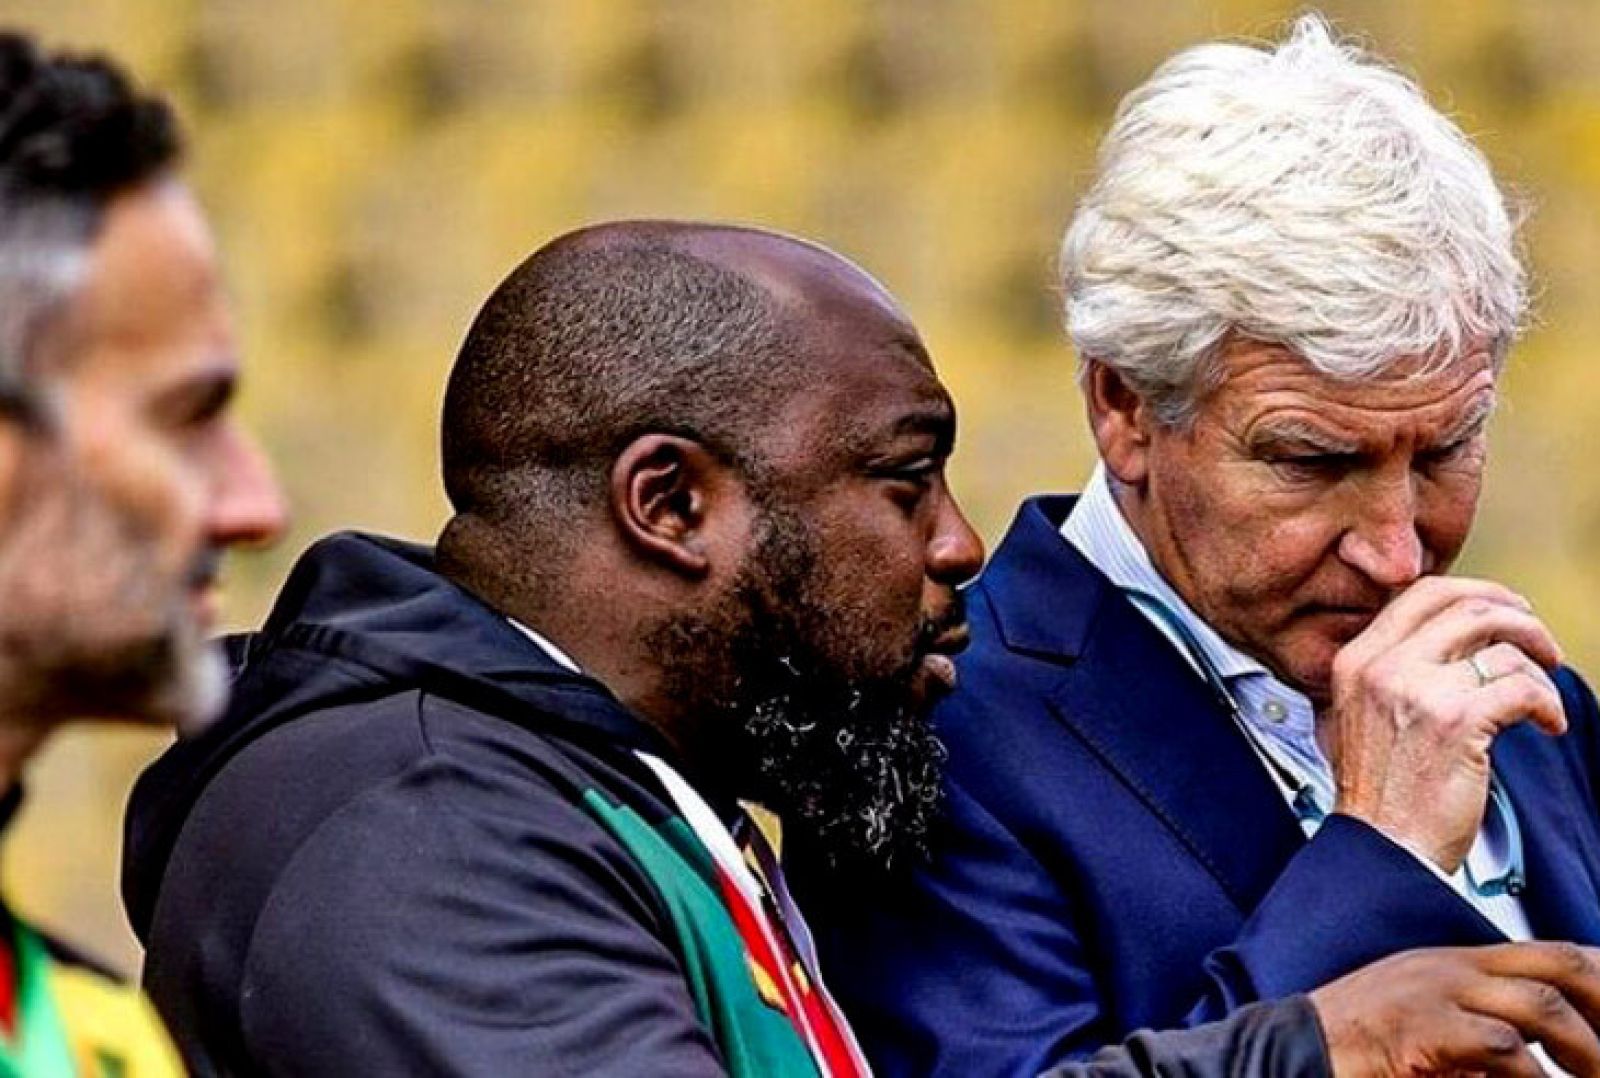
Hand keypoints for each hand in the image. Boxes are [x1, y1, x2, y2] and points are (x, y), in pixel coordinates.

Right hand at [1313, 942, 1599, 1075]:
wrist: (1292, 1049)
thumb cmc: (1355, 1045)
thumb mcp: (1424, 1019)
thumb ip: (1477, 1023)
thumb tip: (1537, 1052)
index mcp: (1454, 962)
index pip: (1550, 954)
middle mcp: (1450, 967)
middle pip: (1557, 965)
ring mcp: (1435, 992)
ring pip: (1540, 1006)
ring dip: (1587, 1052)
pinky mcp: (1420, 1028)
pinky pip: (1500, 1047)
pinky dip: (1533, 1077)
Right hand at [1322, 576, 1564, 871]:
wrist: (1382, 848)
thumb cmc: (1381, 793)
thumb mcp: (1360, 716)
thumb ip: (1392, 672)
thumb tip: (1455, 639)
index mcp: (1356, 660)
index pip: (1421, 594)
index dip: (1474, 593)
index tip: (1504, 609)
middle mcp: (1382, 667)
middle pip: (1465, 607)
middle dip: (1518, 618)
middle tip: (1542, 643)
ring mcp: (1417, 691)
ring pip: (1503, 646)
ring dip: (1541, 667)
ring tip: (1547, 695)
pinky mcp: (1456, 722)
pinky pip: (1523, 688)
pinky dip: (1549, 704)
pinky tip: (1549, 725)